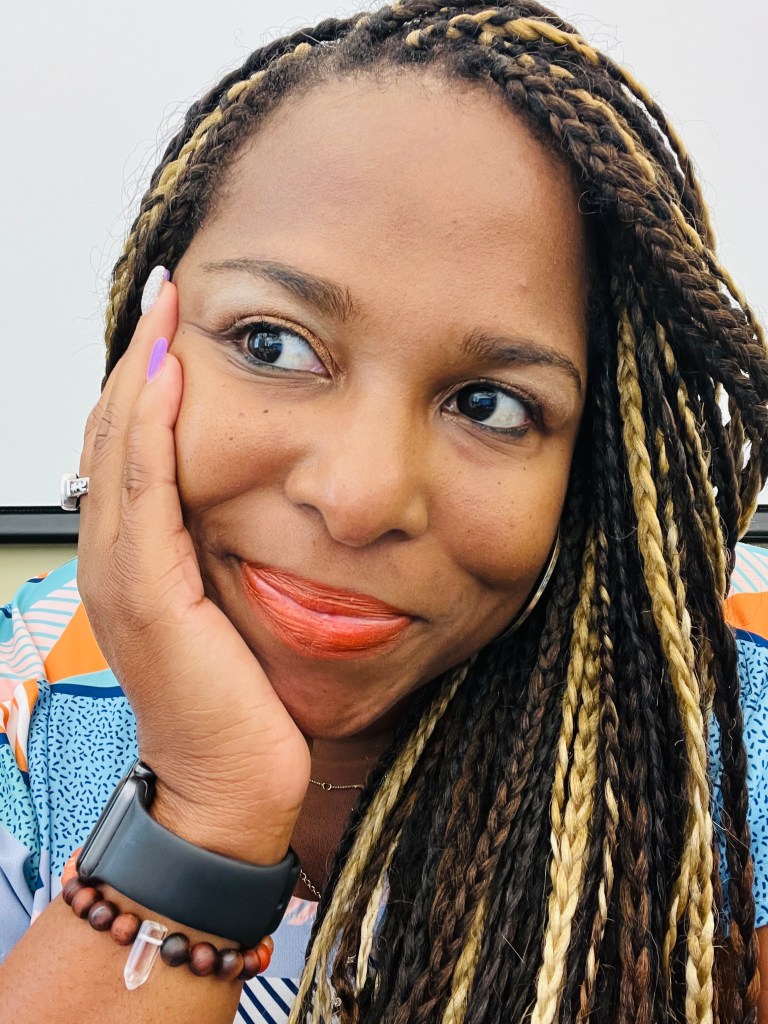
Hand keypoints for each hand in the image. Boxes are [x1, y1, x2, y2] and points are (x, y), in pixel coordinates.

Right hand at [77, 274, 309, 863]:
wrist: (232, 786)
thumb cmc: (240, 702)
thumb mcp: (233, 611)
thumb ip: (227, 555)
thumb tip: (263, 505)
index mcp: (137, 558)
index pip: (132, 446)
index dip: (149, 378)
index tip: (178, 319)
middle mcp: (114, 557)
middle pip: (115, 431)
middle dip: (141, 356)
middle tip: (167, 291)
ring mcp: (121, 572)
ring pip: (121, 447)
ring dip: (143, 371)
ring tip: (167, 306)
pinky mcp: (144, 591)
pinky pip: (145, 489)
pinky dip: (151, 426)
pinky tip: (170, 373)